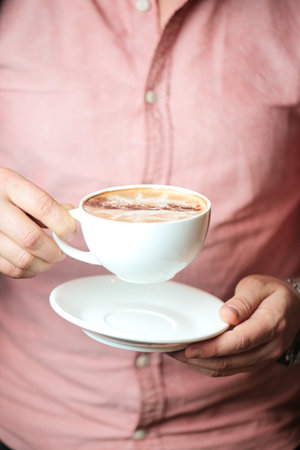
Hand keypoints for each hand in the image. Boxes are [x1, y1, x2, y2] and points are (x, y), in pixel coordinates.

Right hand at [0, 168, 75, 277]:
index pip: (43, 206)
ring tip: (48, 259)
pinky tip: (32, 264)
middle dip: (54, 251)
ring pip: (22, 259)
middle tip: (61, 252)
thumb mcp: (18, 187)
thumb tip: (70, 216)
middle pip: (31, 238)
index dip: (63, 224)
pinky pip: (10, 270)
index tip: (70, 232)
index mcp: (6, 184)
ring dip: (43, 265)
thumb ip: (44, 202)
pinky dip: (27, 271)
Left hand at [168, 275, 299, 375]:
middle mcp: (269, 347)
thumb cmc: (273, 293)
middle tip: (173, 350)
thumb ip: (243, 301)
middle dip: (199, 359)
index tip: (190, 349)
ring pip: (228, 369)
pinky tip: (192, 357)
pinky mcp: (254, 362)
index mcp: (272, 325)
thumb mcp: (259, 286)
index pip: (240, 342)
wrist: (294, 309)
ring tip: (176, 353)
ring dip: (201, 365)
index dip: (213, 348)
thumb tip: (225, 316)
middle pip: (231, 360)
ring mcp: (263, 358)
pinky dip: (209, 365)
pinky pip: (230, 369)